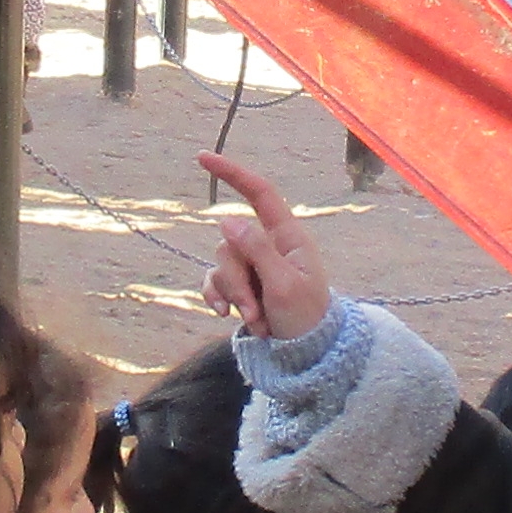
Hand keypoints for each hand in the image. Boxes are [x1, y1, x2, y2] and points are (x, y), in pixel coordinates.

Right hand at [195, 152, 331, 340]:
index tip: (203, 158)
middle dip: (236, 280)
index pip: (259, 194)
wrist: (308, 354)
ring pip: (221, 265)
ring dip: (234, 296)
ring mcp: (252, 266)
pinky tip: (222, 315)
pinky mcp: (240, 286)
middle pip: (231, 243)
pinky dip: (215, 297)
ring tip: (258, 322)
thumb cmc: (306, 318)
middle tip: (256, 311)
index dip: (233, 173)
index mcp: (288, 237)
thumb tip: (227, 219)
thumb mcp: (284, 285)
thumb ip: (257, 251)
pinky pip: (213, 281)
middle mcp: (268, 246)